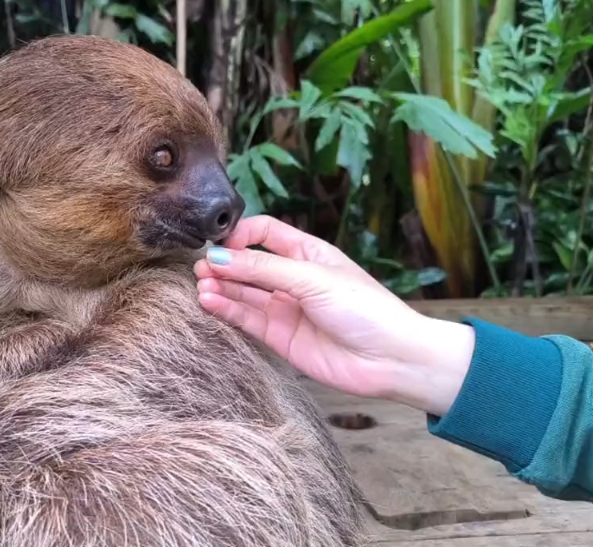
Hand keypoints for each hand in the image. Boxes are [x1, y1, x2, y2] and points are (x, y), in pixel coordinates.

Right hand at [193, 215, 475, 416]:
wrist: (390, 359)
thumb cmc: (365, 309)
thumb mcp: (312, 279)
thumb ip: (263, 269)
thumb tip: (219, 258)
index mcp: (308, 253)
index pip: (264, 233)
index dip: (240, 235)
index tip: (221, 244)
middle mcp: (293, 278)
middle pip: (248, 264)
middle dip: (224, 264)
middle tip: (201, 268)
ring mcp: (285, 308)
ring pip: (243, 292)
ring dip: (221, 287)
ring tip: (201, 286)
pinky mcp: (280, 337)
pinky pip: (246, 319)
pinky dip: (226, 310)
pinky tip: (209, 302)